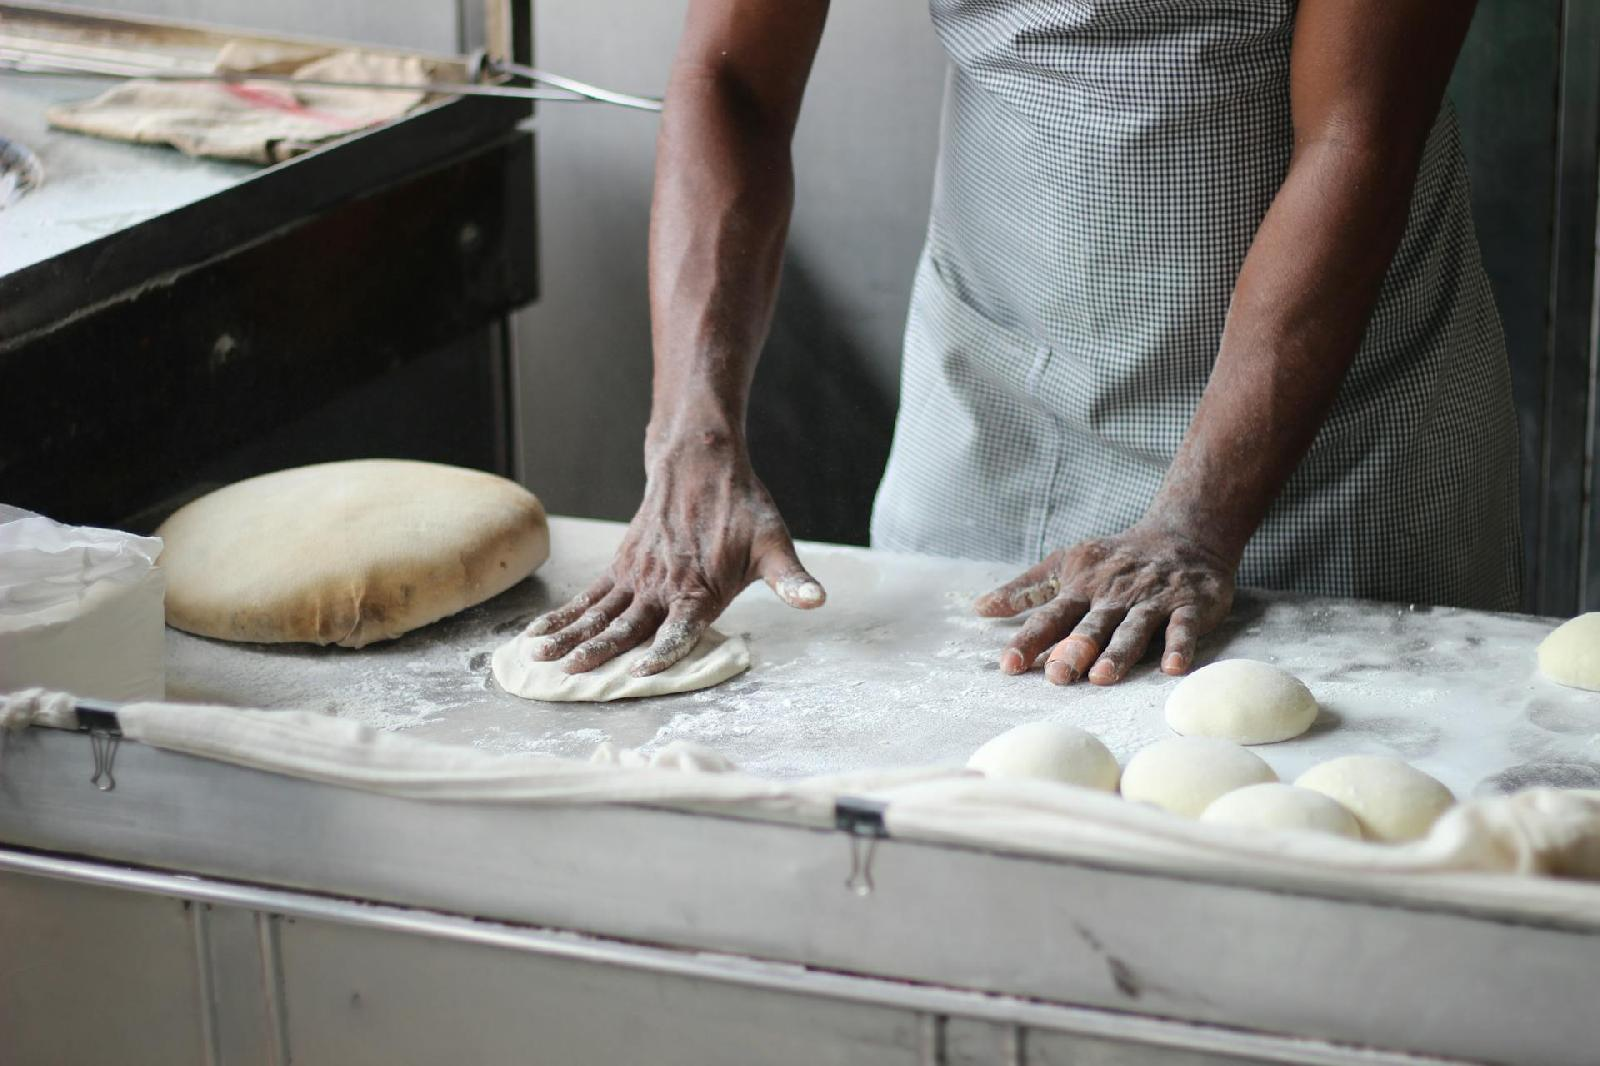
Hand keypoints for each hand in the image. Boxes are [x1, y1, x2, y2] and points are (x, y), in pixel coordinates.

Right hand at [525, 442, 824, 675]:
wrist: (700, 462)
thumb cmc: (743, 509)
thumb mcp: (774, 543)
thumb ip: (791, 580)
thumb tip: (817, 600)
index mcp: (701, 588)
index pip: (679, 627)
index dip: (663, 650)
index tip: (641, 670)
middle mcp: (663, 585)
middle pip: (627, 625)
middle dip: (598, 651)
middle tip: (571, 674)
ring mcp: (637, 576)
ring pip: (598, 612)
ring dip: (569, 636)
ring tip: (540, 659)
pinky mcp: (621, 566)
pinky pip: (588, 596)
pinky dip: (563, 616)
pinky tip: (538, 635)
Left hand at [974, 526, 1234, 685]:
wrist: (1185, 533)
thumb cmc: (1116, 558)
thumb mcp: (1067, 564)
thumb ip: (1027, 589)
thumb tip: (980, 608)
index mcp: (1082, 587)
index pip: (1051, 616)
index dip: (1029, 639)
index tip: (1009, 664)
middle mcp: (1114, 595)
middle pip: (1091, 625)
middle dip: (1073, 649)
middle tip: (1057, 674)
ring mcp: (1153, 600)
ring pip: (1133, 628)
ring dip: (1118, 652)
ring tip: (1103, 676)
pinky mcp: (1190, 604)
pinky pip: (1183, 626)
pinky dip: (1179, 645)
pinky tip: (1172, 667)